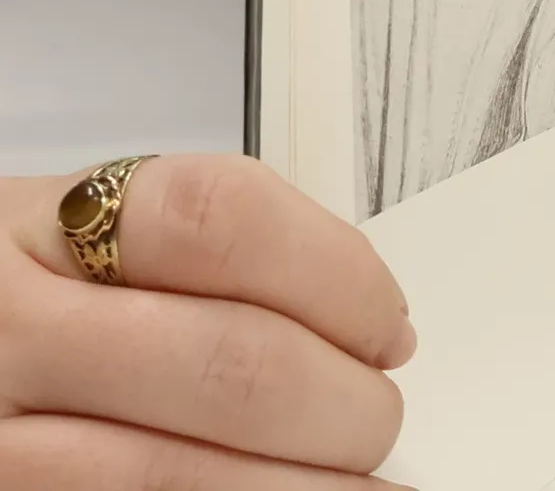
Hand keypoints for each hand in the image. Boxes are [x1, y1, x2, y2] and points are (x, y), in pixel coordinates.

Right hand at [0, 155, 415, 486]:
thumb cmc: (17, 302)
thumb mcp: (81, 235)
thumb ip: (212, 255)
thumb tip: (370, 322)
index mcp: (50, 229)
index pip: (224, 220)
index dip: (336, 274)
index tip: (387, 323)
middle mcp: (12, 334)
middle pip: (229, 362)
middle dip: (341, 402)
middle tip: (378, 415)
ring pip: (178, 477)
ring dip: (307, 488)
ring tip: (360, 485)